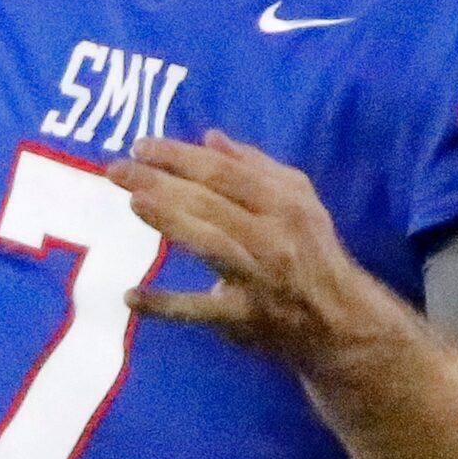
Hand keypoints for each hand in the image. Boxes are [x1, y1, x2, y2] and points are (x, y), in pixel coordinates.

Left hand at [105, 131, 376, 368]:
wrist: (341, 321)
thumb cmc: (313, 251)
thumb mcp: (300, 200)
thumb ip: (255, 167)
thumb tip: (210, 137)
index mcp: (283, 203)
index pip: (224, 172)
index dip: (181, 156)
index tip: (140, 146)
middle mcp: (271, 236)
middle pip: (210, 202)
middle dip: (161, 181)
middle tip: (116, 169)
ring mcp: (256, 278)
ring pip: (208, 243)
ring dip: (169, 222)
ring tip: (133, 202)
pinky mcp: (242, 317)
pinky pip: (199, 310)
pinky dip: (165, 306)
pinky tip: (131, 296)